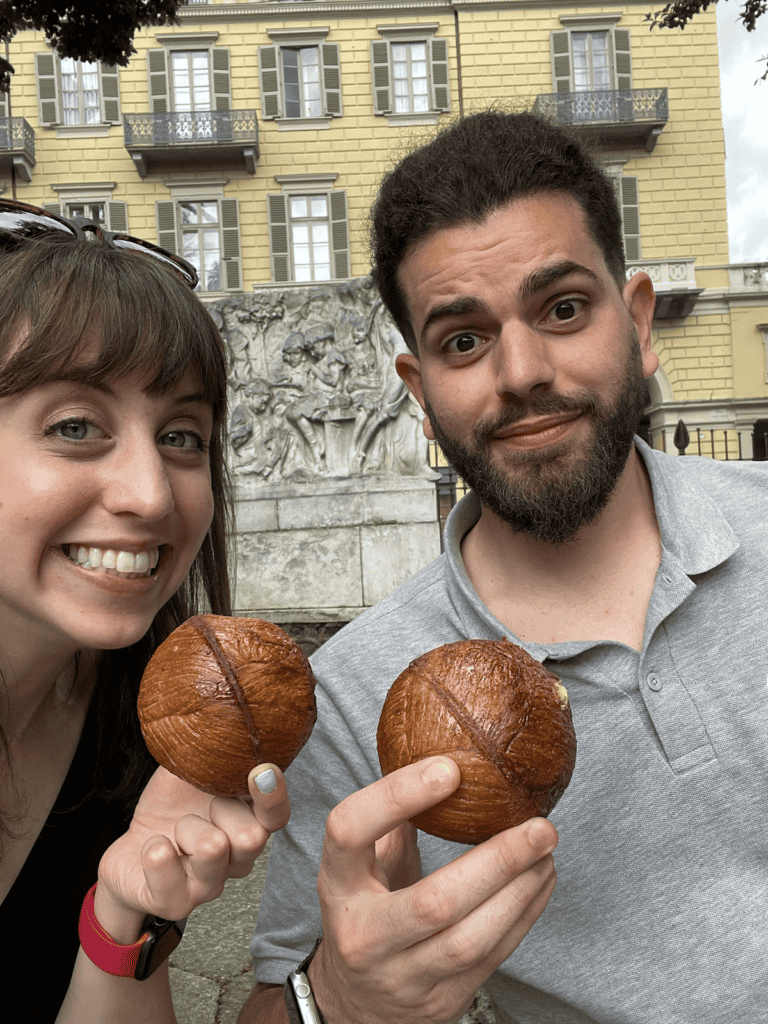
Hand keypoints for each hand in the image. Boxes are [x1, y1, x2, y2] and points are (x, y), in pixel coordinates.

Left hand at [95, 765, 288, 938]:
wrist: (130, 851)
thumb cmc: (169, 809)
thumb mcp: (190, 773)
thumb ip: (212, 752)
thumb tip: (222, 713)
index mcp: (247, 823)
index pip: (277, 817)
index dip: (273, 796)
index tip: (261, 771)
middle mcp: (237, 858)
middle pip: (252, 836)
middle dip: (221, 810)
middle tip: (202, 805)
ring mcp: (210, 884)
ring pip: (213, 851)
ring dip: (186, 828)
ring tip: (173, 830)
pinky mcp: (176, 903)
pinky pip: (170, 876)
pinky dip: (155, 852)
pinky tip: (154, 845)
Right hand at [310, 757, 557, 1023]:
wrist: (354, 1004)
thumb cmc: (364, 913)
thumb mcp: (360, 866)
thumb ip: (390, 820)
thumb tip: (444, 759)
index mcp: (338, 885)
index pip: (350, 832)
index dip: (396, 796)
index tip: (450, 768)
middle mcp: (364, 936)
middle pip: (433, 902)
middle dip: (497, 860)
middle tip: (539, 824)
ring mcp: (402, 977)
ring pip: (470, 938)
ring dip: (521, 890)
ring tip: (546, 850)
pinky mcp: (440, 1001)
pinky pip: (491, 957)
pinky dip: (524, 915)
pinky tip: (540, 880)